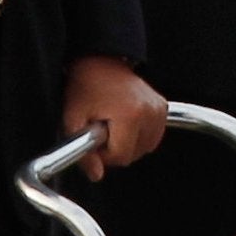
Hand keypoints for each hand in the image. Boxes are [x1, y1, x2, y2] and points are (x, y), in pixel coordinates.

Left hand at [61, 54, 166, 181]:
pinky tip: (125, 123)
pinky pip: (153, 136)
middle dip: (115, 149)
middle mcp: (150, 112)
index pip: (121, 157)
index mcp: (131, 115)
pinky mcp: (162, 108)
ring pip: (145, 148)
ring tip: (113, 125)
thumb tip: (96, 175)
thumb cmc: (86, 85)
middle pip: (134, 155)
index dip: (103, 154)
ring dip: (128, 143)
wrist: (101, 61)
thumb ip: (83, 152)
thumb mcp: (73, 119)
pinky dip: (139, 136)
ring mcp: (159, 110)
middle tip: (101, 130)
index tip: (94, 139)